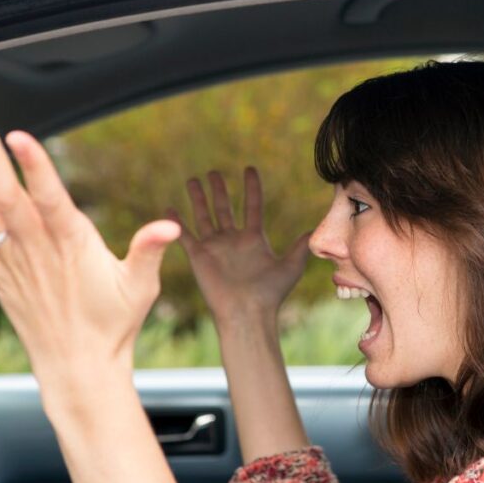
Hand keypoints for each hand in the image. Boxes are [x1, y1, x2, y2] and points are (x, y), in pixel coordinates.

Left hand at [0, 111, 179, 390]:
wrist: (80, 367)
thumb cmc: (113, 325)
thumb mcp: (141, 286)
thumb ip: (149, 250)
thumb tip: (171, 226)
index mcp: (74, 244)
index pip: (51, 198)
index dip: (35, 167)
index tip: (19, 137)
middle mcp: (38, 249)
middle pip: (7, 195)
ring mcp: (14, 263)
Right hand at [168, 168, 308, 323]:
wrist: (247, 313)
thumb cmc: (270, 294)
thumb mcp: (291, 266)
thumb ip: (299, 246)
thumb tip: (314, 230)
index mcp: (254, 239)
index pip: (252, 206)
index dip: (251, 188)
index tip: (249, 169)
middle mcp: (233, 240)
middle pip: (224, 208)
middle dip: (219, 190)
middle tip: (213, 172)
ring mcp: (215, 247)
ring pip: (204, 216)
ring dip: (198, 198)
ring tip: (193, 179)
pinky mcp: (199, 257)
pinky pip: (185, 236)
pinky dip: (176, 223)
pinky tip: (169, 208)